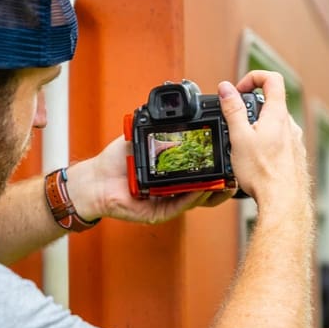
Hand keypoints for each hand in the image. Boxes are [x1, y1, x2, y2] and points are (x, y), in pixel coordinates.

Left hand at [67, 136, 234, 224]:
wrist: (93, 180)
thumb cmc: (116, 162)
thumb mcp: (143, 139)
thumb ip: (160, 130)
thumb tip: (177, 114)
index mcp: (172, 175)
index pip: (200, 173)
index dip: (216, 168)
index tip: (228, 157)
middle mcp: (173, 191)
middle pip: (206, 190)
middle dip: (223, 183)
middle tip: (234, 173)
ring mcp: (167, 204)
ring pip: (197, 201)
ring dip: (212, 191)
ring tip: (224, 180)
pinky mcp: (157, 214)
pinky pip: (179, 206)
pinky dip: (192, 197)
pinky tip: (201, 188)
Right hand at [218, 71, 308, 205]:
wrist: (283, 201)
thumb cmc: (263, 172)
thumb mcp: (239, 137)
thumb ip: (233, 110)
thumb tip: (227, 88)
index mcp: (278, 115)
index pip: (272, 79)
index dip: (253, 77)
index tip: (239, 90)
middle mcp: (291, 126)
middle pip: (272, 103)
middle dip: (251, 109)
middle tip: (235, 124)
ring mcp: (295, 142)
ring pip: (276, 125)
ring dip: (258, 129)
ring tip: (244, 148)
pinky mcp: (295, 157)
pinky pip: (280, 143)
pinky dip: (266, 145)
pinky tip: (257, 162)